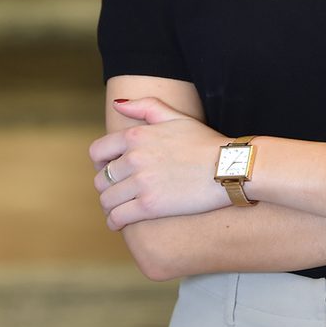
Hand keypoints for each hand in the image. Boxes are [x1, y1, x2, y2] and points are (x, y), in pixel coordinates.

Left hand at [89, 98, 229, 229]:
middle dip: (107, 186)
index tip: (110, 169)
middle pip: (101, 179)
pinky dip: (115, 221)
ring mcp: (141, 183)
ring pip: (106, 200)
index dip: (101, 163)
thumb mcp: (176, 116)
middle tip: (119, 191)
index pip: (97, 152)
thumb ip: (145, 106)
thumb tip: (117, 104)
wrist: (228, 167)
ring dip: (110, 205)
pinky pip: (117, 218)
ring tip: (120, 207)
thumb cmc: (204, 141)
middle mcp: (134, 158)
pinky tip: (121, 221)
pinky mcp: (149, 206)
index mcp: (136, 136)